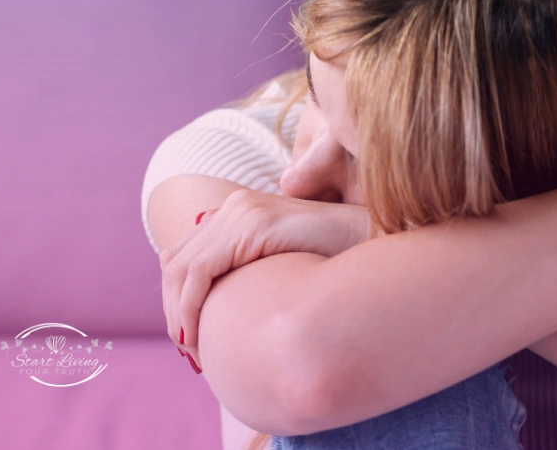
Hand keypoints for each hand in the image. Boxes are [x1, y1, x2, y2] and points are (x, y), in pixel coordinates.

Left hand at [159, 189, 370, 365]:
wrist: (382, 244)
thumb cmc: (343, 266)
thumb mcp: (289, 271)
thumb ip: (259, 277)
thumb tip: (233, 315)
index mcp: (243, 211)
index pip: (187, 254)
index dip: (178, 298)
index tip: (191, 339)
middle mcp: (238, 205)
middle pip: (175, 260)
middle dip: (175, 310)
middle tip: (190, 352)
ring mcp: (245, 211)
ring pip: (180, 268)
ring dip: (180, 313)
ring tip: (194, 351)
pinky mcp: (256, 225)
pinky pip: (200, 271)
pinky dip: (190, 306)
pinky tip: (199, 336)